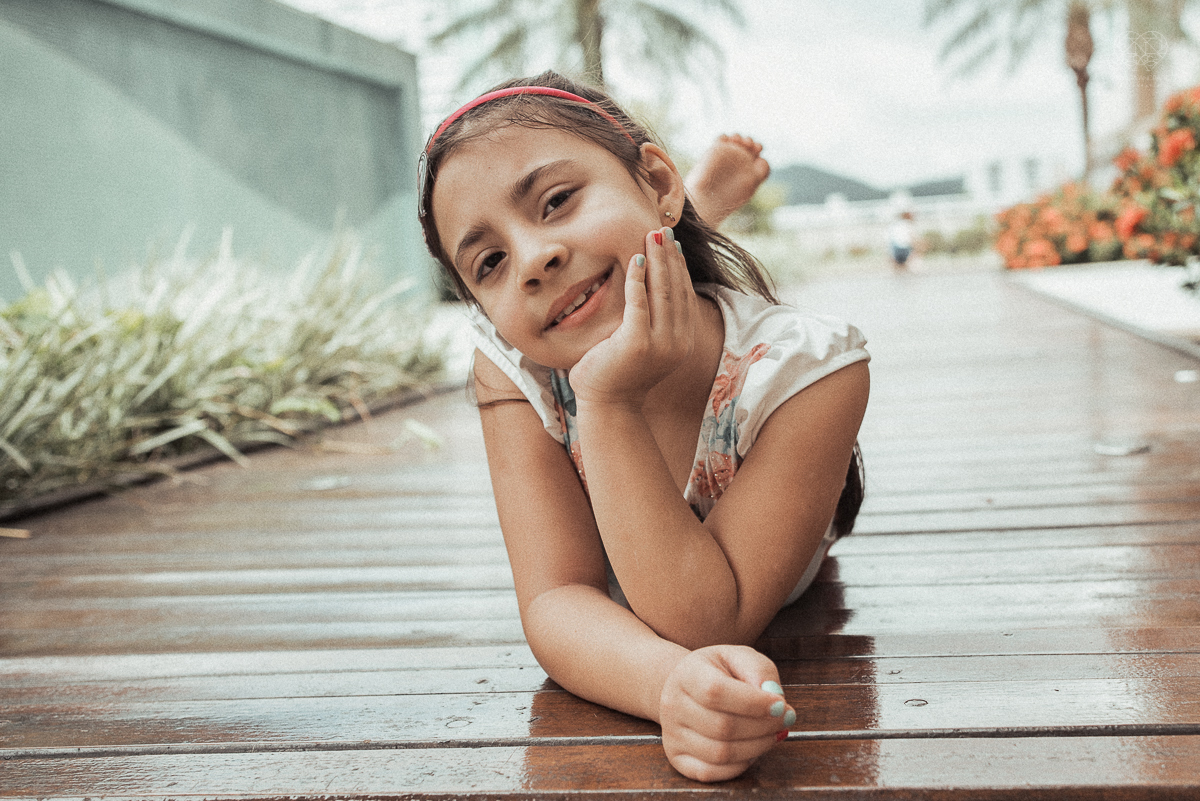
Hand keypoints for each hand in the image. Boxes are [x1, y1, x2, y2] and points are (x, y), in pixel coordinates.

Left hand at [568, 226, 695, 407]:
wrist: (608, 405)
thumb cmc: (619, 373)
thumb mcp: (644, 345)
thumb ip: (652, 321)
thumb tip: (650, 288)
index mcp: (682, 342)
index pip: (684, 296)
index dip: (679, 268)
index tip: (673, 246)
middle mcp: (677, 343)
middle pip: (676, 289)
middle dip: (669, 257)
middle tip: (663, 231)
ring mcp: (660, 344)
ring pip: (662, 292)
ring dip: (657, 261)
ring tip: (652, 236)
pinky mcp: (638, 343)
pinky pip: (639, 303)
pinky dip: (638, 279)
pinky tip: (635, 260)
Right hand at [659, 645, 794, 782]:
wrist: (685, 687)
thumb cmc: (718, 671)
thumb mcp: (738, 657)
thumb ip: (758, 670)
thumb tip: (773, 697)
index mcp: (686, 673)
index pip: (716, 691)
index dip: (753, 703)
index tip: (782, 705)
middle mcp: (672, 704)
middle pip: (722, 726)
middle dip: (763, 727)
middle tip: (786, 719)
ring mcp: (671, 734)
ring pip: (720, 753)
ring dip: (757, 747)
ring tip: (773, 733)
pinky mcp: (677, 757)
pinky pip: (710, 772)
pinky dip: (739, 765)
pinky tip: (752, 747)